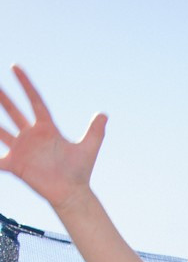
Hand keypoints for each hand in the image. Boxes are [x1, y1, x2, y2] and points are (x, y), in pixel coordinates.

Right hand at [0, 66, 106, 210]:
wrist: (71, 194)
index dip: (26, 84)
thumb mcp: (88, 148)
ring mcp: (22, 150)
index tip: (15, 67)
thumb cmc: (79, 172)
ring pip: (1, 131)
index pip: (35, 101)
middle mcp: (32, 136)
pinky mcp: (15, 165)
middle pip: (14, 112)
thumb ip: (95, 131)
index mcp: (47, 129)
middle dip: (3, 98)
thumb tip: (104, 114)